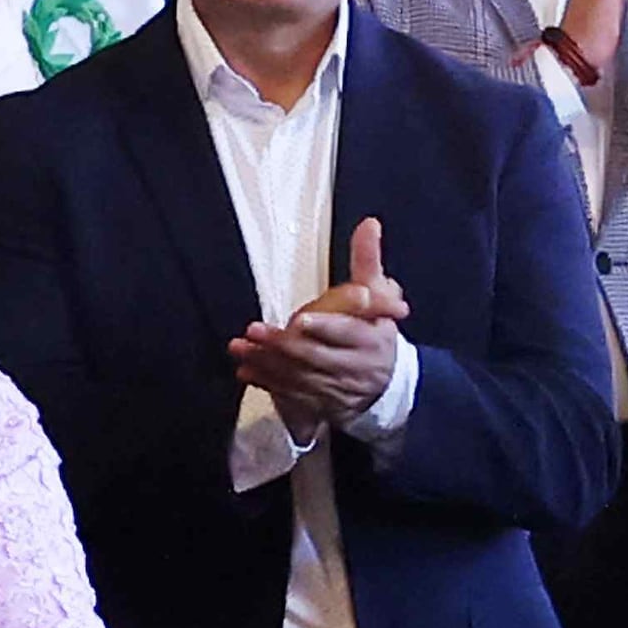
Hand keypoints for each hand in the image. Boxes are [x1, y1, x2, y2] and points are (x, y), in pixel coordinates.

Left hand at [233, 217, 407, 429]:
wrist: (387, 385)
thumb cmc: (377, 332)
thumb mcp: (379, 296)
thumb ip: (368, 261)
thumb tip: (369, 224)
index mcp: (370, 338)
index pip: (347, 332)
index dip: (324, 327)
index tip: (301, 319)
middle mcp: (354, 366)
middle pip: (316, 356)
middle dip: (282, 345)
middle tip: (254, 332)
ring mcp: (336, 388)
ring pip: (299, 376)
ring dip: (267, 363)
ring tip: (241, 348)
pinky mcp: (321, 403)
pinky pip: (291, 395)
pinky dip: (267, 383)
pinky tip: (247, 370)